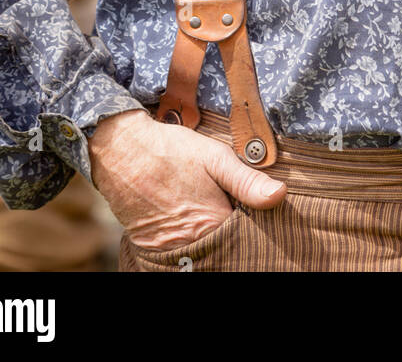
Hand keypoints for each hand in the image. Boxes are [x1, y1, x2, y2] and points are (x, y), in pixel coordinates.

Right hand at [88, 109, 286, 249]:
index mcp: (214, 223)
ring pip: (202, 249)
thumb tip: (280, 195)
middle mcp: (193, 243)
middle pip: (223, 245)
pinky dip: (188, 241)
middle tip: (227, 209)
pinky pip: (179, 251)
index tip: (255, 212)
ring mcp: (171, 248)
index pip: (246, 236)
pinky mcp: (152, 247)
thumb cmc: (171, 150)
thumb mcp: (215, 157)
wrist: (121, 151)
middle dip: (232, 233)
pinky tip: (190, 221)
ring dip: (210, 237)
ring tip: (208, 213)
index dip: (254, 223)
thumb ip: (248, 181)